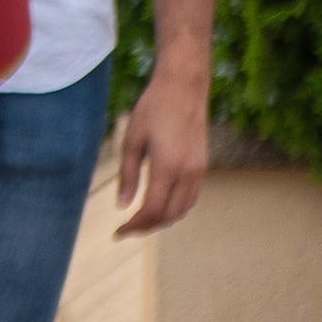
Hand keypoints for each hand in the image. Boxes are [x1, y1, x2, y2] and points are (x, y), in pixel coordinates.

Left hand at [115, 62, 211, 236]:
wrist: (184, 88)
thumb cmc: (153, 109)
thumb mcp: (131, 140)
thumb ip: (127, 174)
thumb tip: (122, 204)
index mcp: (168, 167)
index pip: (152, 210)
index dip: (134, 226)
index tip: (117, 232)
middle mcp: (188, 172)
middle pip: (169, 215)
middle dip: (147, 227)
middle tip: (125, 230)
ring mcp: (199, 170)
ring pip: (183, 209)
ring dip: (162, 220)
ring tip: (140, 221)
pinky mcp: (203, 166)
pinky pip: (191, 197)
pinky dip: (175, 208)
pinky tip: (159, 205)